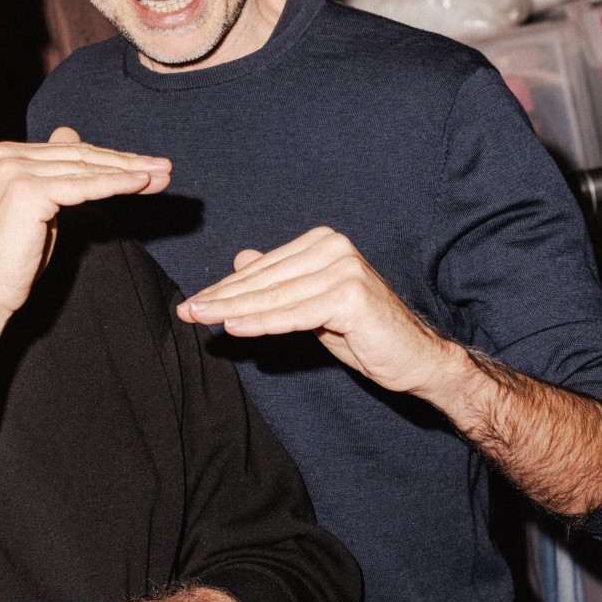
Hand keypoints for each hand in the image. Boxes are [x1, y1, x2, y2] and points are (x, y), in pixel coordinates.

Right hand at [0, 128, 171, 329]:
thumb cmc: (8, 259)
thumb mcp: (35, 206)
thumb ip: (53, 173)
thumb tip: (70, 135)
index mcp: (5, 154)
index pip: (69, 151)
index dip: (111, 159)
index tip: (147, 166)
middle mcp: (6, 155)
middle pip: (80, 156)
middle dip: (126, 162)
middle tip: (164, 167)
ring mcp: (14, 170)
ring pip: (85, 169)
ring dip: (129, 172)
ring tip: (161, 176)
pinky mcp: (27, 191)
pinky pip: (82, 187)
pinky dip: (115, 184)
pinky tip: (141, 183)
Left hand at [176, 227, 453, 396]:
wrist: (415, 359)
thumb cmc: (363, 333)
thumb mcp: (312, 304)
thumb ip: (280, 281)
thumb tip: (241, 257)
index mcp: (323, 243)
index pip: (264, 269)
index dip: (227, 287)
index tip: (194, 301)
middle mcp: (334, 248)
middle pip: (265, 281)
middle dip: (222, 298)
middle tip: (186, 311)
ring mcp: (344, 269)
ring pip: (275, 298)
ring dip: (232, 311)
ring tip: (199, 318)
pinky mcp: (350, 296)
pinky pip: (294, 314)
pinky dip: (262, 322)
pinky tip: (233, 327)